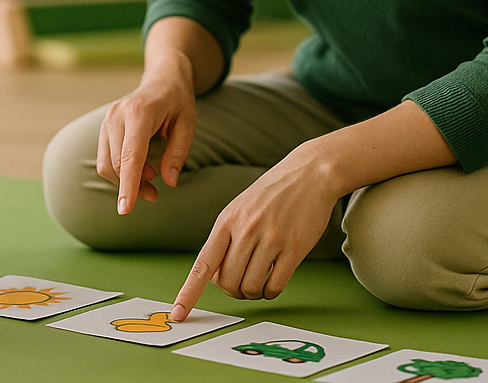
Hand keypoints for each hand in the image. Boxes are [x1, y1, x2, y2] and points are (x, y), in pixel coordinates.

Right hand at [97, 46, 197, 214]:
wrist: (163, 77)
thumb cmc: (178, 100)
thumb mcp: (188, 124)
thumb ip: (177, 153)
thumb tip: (169, 182)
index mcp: (139, 113)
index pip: (130, 156)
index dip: (128, 185)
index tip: (125, 210)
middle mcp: (117, 115)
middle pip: (117, 164)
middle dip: (133, 187)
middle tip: (156, 196)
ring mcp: (107, 119)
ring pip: (106, 163)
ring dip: (125, 181)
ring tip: (150, 184)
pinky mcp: (105, 125)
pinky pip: (105, 157)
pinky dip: (120, 170)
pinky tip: (141, 170)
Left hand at [171, 145, 338, 319]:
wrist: (309, 174)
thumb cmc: (271, 193)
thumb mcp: (239, 208)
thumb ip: (226, 238)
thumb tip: (215, 275)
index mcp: (227, 220)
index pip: (202, 264)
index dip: (189, 292)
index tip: (179, 313)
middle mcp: (246, 230)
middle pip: (228, 282)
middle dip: (232, 291)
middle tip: (240, 284)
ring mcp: (271, 239)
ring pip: (251, 286)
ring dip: (252, 293)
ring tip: (258, 282)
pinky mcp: (294, 248)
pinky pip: (275, 285)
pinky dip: (270, 292)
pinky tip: (273, 282)